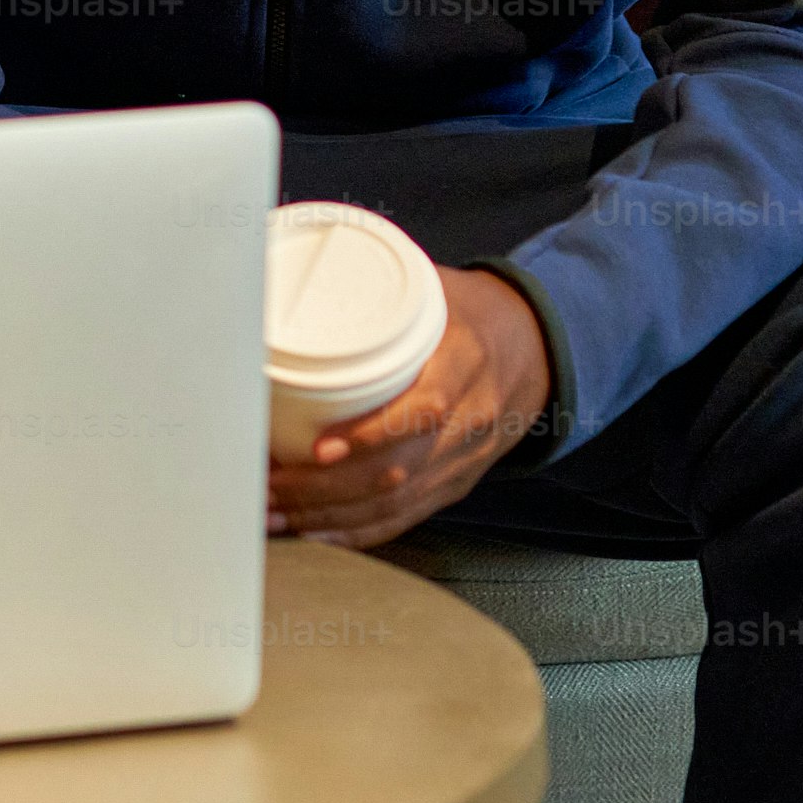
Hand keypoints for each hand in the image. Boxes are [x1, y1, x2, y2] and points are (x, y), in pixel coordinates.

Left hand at [267, 262, 552, 549]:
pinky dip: (357, 531)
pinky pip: (406, 516)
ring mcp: (463, 458)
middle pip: (399, 469)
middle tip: (269, 482)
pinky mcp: (454, 483)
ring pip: (397, 502)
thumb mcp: (436, 291)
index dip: (371, 434)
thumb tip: (297, 271)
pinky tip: (314, 531)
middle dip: (326, 487)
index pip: (423, 410)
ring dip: (329, 514)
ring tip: (274, 511)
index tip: (320, 446)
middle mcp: (468, 419)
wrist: (534, 350)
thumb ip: (378, 289)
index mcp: (465, 363)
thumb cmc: (470, 315)